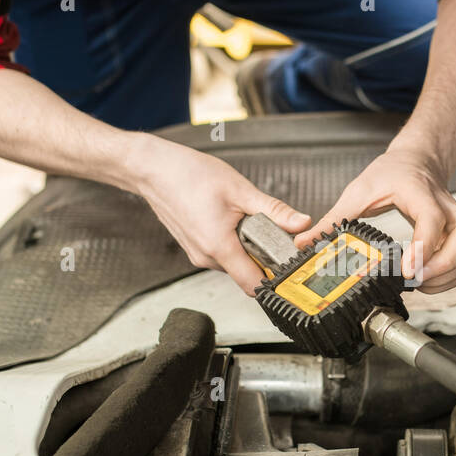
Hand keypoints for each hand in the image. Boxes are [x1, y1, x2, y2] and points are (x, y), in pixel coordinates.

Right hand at [135, 138, 310, 293]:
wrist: (154, 169)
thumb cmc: (189, 175)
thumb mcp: (240, 190)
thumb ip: (274, 211)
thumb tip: (302, 223)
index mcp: (219, 248)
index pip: (253, 286)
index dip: (275, 280)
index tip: (289, 266)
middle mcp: (206, 258)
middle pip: (246, 273)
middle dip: (263, 257)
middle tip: (271, 231)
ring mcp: (197, 254)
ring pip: (234, 263)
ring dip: (246, 247)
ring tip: (245, 219)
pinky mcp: (194, 247)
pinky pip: (221, 254)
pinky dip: (232, 242)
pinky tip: (230, 218)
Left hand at [295, 141, 455, 293]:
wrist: (416, 161)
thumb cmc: (392, 174)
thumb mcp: (359, 191)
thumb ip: (333, 219)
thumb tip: (306, 242)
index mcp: (420, 192)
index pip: (432, 219)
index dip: (424, 246)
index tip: (408, 270)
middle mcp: (446, 205)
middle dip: (448, 264)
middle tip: (419, 280)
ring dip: (451, 274)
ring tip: (422, 284)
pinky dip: (453, 276)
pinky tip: (428, 281)